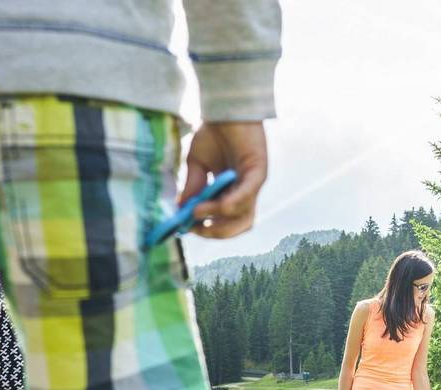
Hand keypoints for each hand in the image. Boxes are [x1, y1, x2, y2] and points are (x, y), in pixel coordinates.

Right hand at [181, 122, 268, 238]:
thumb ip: (193, 187)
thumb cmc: (213, 133)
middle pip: (240, 225)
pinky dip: (234, 202)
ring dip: (218, 217)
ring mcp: (254, 182)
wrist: (224, 107)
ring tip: (197, 212)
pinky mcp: (259, 170)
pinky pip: (249, 193)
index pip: (226, 221)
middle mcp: (247, 191)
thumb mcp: (196, 164)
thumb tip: (181, 211)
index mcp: (233, 192)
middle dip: (217, 232)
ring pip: (243, 213)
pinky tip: (220, 206)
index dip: (208, 228)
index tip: (186, 228)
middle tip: (195, 229)